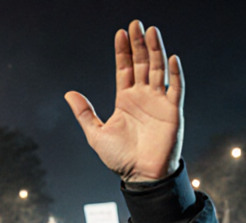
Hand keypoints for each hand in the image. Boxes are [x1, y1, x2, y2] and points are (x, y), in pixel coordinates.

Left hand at [66, 20, 183, 182]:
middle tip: (136, 23)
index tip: (120, 33)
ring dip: (156, 51)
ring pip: (159, 70)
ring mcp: (159, 102)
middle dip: (139, 44)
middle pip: (142, 63)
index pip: (125, 68)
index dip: (123, 51)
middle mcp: (143, 97)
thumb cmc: (120, 159)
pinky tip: (172, 58)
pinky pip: (176, 89)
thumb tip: (68, 93)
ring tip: (152, 32)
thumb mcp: (96, 134)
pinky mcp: (173, 112)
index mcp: (126, 100)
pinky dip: (175, 74)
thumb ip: (85, 113)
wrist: (142, 177)